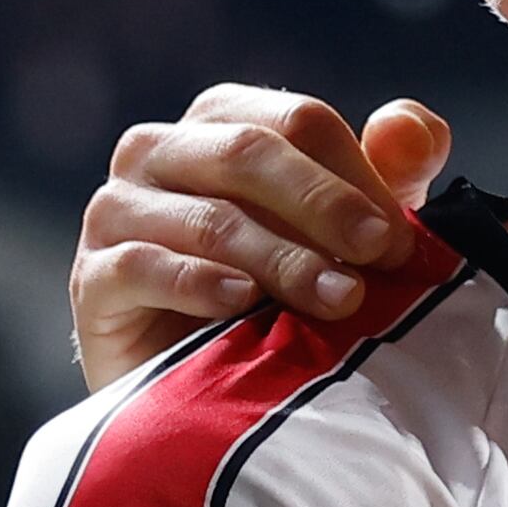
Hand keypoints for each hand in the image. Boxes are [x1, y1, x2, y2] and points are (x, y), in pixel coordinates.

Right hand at [71, 90, 455, 380]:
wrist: (196, 385)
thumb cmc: (279, 293)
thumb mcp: (345, 232)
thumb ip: (389, 174)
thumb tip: (415, 127)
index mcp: (222, 120)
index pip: (298, 122)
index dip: (358, 175)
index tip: (400, 238)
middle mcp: (159, 149)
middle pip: (250, 153)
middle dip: (324, 206)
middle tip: (379, 256)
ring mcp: (116, 209)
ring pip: (208, 217)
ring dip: (283, 258)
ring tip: (339, 300)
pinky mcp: (92, 277)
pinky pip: (144, 266)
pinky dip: (200, 282)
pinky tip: (243, 303)